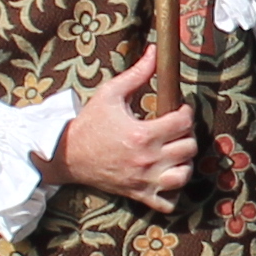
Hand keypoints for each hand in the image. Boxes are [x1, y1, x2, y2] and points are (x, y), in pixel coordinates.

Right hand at [53, 54, 197, 203]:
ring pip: (183, 176)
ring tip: (174, 152)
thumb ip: (137, 74)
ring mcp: (143, 180)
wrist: (66, 154)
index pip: (184, 122)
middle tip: (175, 128)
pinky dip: (172, 192)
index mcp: (142, 134)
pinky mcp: (138, 194)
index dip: (186, 111)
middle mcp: (146, 160)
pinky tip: (166, 176)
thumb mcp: (110, 93)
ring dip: (183, 162)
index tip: (179, 108)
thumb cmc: (89, 123)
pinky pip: (167, 203)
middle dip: (186, 134)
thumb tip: (153, 51)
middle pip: (188, 148)